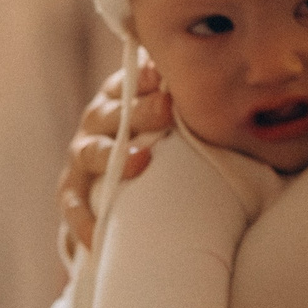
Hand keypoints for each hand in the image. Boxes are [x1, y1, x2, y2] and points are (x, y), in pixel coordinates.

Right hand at [57, 62, 174, 253]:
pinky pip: (74, 206)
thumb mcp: (169, 116)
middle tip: (168, 106)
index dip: (145, 76)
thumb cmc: (157, 141)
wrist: (118, 184)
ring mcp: (82, 155)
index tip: (165, 71)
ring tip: (142, 160)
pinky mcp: (72, 190)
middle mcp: (97, 121)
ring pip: (92, 152)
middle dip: (140, 109)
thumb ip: (186, 100)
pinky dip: (86, 221)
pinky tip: (100, 236)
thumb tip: (235, 83)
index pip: (129, 80)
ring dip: (114, 154)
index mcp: (120, 96)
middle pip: (113, 112)